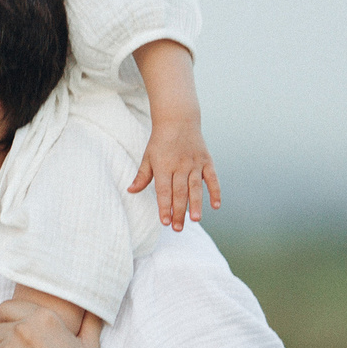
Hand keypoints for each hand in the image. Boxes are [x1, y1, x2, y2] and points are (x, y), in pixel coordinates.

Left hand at [130, 112, 220, 229]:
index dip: (164, 206)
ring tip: (195, 220)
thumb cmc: (160, 141)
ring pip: (195, 188)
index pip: (163, 190)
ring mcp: (194, 163)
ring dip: (196, 205)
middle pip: (179, 192)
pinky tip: (215, 206)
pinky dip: (215, 191)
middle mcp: (180, 165)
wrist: (178, 119)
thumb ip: (142, 175)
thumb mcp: (148, 156)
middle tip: (178, 228)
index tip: (164, 221)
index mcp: (163, 165)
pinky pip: (212, 178)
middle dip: (178, 212)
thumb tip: (131, 191)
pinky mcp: (206, 161)